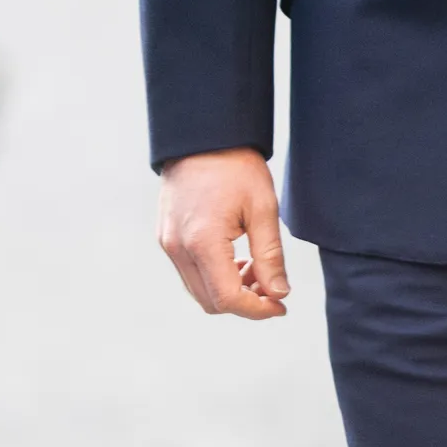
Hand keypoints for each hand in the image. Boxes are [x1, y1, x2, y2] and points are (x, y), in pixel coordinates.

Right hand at [158, 149, 289, 318]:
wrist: (201, 136)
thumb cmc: (234, 166)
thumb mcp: (263, 209)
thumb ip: (270, 257)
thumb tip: (279, 293)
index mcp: (202, 241)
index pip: (228, 298)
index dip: (257, 310)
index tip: (280, 306)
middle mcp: (178, 248)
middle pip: (210, 302)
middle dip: (244, 302)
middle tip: (271, 286)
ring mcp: (168, 244)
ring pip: (198, 291)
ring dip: (228, 290)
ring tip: (255, 268)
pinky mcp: (166, 237)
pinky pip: (189, 273)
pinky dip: (214, 276)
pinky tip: (235, 259)